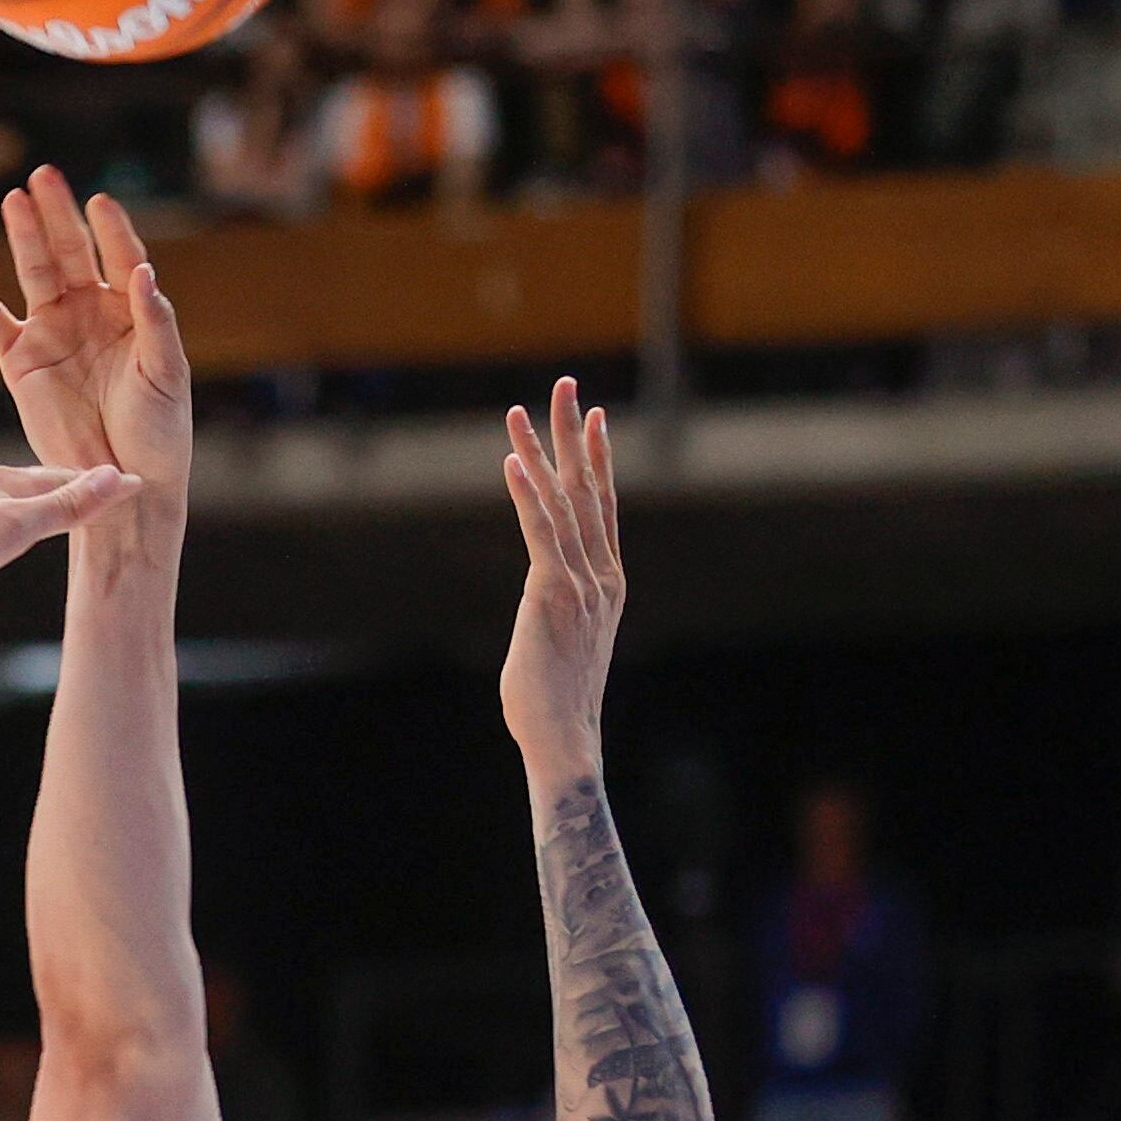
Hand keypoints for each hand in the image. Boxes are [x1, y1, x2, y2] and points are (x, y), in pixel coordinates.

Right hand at [0, 166, 190, 495]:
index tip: (99, 202)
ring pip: (33, 274)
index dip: (111, 229)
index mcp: (129, 311)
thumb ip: (154, 321)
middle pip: (71, 252)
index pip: (120, 256)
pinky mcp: (21, 361)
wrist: (120, 476)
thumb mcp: (166, 372)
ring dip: (23, 237)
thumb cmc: (159, 429)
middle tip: (45, 175)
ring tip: (14, 199)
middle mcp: (89, 313)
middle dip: (58, 214)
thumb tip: (141, 271)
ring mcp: (52, 333)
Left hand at [498, 375, 622, 773]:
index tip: (593, 417)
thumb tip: (546, 598)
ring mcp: (580, 582)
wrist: (564, 735)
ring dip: (540, 452)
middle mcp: (600, 574)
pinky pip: (539, 533)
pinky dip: (527, 495)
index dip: (597, 458)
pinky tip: (513, 462)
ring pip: (561, 502)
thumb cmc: (555, 700)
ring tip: (522, 409)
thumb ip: (560, 606)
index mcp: (607, 581)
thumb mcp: (563, 639)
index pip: (602, 506)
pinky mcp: (551, 593)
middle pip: (588, 488)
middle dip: (574, 434)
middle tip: (565, 385)